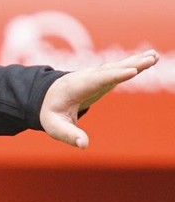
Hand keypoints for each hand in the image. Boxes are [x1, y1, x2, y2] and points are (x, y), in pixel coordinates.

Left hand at [39, 50, 158, 148]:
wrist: (46, 96)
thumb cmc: (51, 112)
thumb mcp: (54, 126)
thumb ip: (68, 135)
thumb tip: (83, 145)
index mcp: (76, 87)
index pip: (97, 80)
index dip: (114, 75)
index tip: (131, 71)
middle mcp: (88, 77)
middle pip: (111, 70)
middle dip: (130, 65)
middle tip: (149, 60)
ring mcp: (96, 75)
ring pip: (118, 67)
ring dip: (136, 61)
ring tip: (154, 56)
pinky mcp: (104, 77)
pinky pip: (121, 69)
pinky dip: (135, 63)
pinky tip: (150, 58)